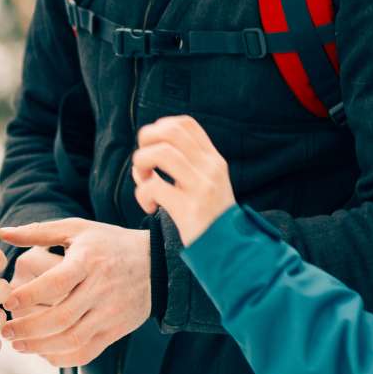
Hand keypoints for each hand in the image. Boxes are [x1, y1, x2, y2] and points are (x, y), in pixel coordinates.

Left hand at [0, 219, 150, 366]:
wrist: (157, 264)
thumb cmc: (109, 243)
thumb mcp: (77, 229)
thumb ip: (39, 232)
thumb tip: (4, 233)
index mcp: (88, 261)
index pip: (57, 282)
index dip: (30, 295)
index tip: (8, 301)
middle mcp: (101, 289)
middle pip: (62, 317)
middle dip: (28, 328)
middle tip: (6, 330)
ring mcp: (110, 313)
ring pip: (72, 339)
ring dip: (40, 346)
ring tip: (17, 344)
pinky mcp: (115, 331)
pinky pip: (86, 352)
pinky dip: (62, 358)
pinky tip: (43, 352)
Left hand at [131, 115, 235, 244]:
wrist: (231, 250)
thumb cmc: (208, 219)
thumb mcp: (203, 185)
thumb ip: (181, 168)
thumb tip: (142, 160)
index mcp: (213, 159)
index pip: (186, 123)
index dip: (160, 128)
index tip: (152, 148)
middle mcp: (210, 167)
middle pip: (171, 131)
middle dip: (146, 141)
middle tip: (143, 164)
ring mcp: (202, 186)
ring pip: (162, 153)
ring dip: (141, 164)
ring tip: (144, 182)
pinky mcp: (190, 207)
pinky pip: (154, 187)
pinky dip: (142, 195)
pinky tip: (150, 208)